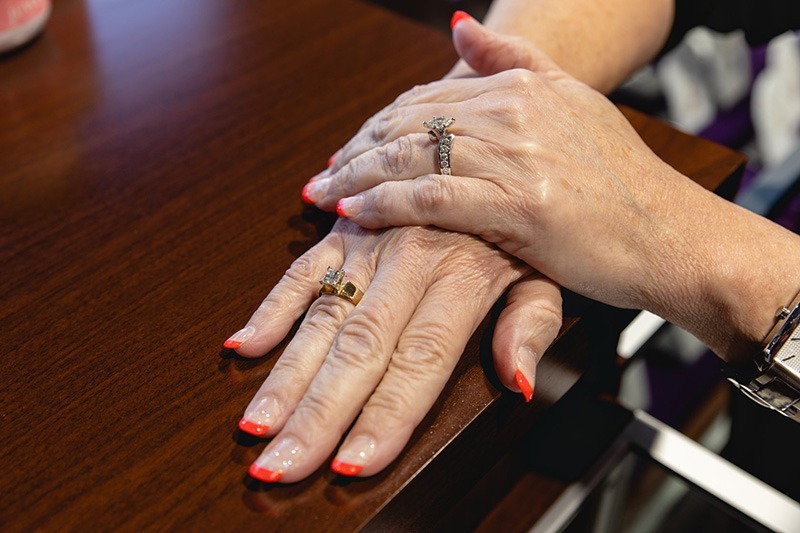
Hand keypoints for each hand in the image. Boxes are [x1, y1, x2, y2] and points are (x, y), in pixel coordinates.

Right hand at [226, 220, 561, 481]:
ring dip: (285, 375)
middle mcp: (410, 259)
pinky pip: (301, 269)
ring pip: (322, 316)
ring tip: (255, 424)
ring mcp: (371, 241)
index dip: (385, 414)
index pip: (420, 360)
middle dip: (318, 413)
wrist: (487, 148)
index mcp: (464, 277)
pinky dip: (271, 307)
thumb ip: (531, 325)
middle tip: (280, 465)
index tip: (353, 464)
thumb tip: (516, 383)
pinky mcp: (345, 228)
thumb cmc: (518, 223)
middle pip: (359, 348)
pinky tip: (244, 346)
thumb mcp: (548, 270)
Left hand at [302, 46, 696, 315]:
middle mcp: (514, 112)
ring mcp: (516, 155)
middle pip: (408, 123)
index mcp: (523, 86)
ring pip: (411, 156)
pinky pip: (431, 197)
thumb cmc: (623, 183)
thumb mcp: (573, 102)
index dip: (378, 124)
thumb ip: (513, 60)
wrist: (673, 233)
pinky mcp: (519, 203)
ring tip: (320, 193)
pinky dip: (384, 203)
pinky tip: (351, 213)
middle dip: (354, 150)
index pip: (426, 96)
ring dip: (356, 176)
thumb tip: (458, 26)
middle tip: (318, 174)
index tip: (347, 149)